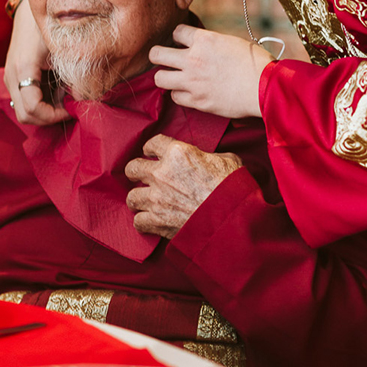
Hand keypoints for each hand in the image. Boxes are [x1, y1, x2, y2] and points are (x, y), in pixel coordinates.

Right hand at [5, 0, 69, 123]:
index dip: (54, 115)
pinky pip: (24, 101)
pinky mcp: (13, 77)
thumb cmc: (51, 24)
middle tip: (69, 108)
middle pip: (25, 116)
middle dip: (48, 118)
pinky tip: (56, 90)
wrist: (30, 10)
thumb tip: (81, 99)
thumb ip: (71, 75)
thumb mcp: (64, 50)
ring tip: (63, 96)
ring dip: (45, 111)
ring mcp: (10, 78)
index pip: (32, 109)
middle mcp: (11, 76)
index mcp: (23, 68)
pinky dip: (41, 103)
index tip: (72, 108)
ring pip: (23, 111)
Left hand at [124, 134, 241, 237]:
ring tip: (146, 201)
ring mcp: (157, 198)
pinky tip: (150, 221)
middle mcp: (162, 173)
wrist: (234, 218)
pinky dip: (144, 222)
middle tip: (142, 177)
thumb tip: (207, 160)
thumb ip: (208, 156)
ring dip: (138, 199)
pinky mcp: (157, 220)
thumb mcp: (227, 159)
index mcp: (178, 153)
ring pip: (131, 197)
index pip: (152, 143)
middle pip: (132, 168)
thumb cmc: (234, 187)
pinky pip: (138, 221)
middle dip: (136, 172)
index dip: (152, 148)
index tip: (152, 153)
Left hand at [149, 25, 270, 118]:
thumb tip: (200, 45)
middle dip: (158, 55)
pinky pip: (175, 97)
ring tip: (174, 77)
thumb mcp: (231, 42)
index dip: (179, 37)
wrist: (266, 87)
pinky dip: (180, 94)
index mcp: (203, 40)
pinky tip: (189, 91)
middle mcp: (193, 59)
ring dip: (165, 77)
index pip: (176, 32)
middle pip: (156, 54)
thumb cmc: (256, 63)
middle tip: (165, 59)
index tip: (183, 42)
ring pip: (159, 78)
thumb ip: (210, 43)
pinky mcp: (197, 101)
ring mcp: (192, 81)